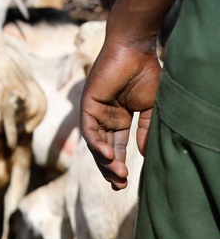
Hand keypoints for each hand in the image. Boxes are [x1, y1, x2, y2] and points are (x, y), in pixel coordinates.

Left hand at [79, 40, 160, 189]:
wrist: (135, 52)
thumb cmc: (146, 74)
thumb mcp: (150, 108)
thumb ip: (145, 130)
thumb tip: (143, 155)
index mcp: (120, 118)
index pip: (117, 147)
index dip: (119, 165)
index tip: (124, 185)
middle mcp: (106, 117)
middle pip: (103, 149)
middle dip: (110, 169)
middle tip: (119, 186)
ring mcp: (96, 111)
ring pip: (95, 143)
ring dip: (104, 160)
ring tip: (117, 174)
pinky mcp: (88, 104)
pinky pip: (89, 129)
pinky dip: (96, 143)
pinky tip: (107, 155)